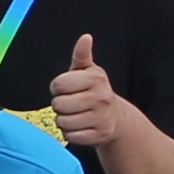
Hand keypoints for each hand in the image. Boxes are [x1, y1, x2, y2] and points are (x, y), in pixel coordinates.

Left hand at [43, 32, 134, 151]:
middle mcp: (101, 98)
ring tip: (75, 115)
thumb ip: (82, 55)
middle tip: (71, 103)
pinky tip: (80, 127)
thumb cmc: (95, 91)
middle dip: (60, 105)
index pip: (58, 84)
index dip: (57, 87)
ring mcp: (101, 118)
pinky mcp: (98, 136)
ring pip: (62, 122)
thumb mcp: (89, 71)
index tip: (67, 89)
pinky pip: (70, 136)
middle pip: (58, 104)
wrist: (116, 118)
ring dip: (63, 120)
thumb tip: (85, 37)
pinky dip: (70, 133)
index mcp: (96, 79)